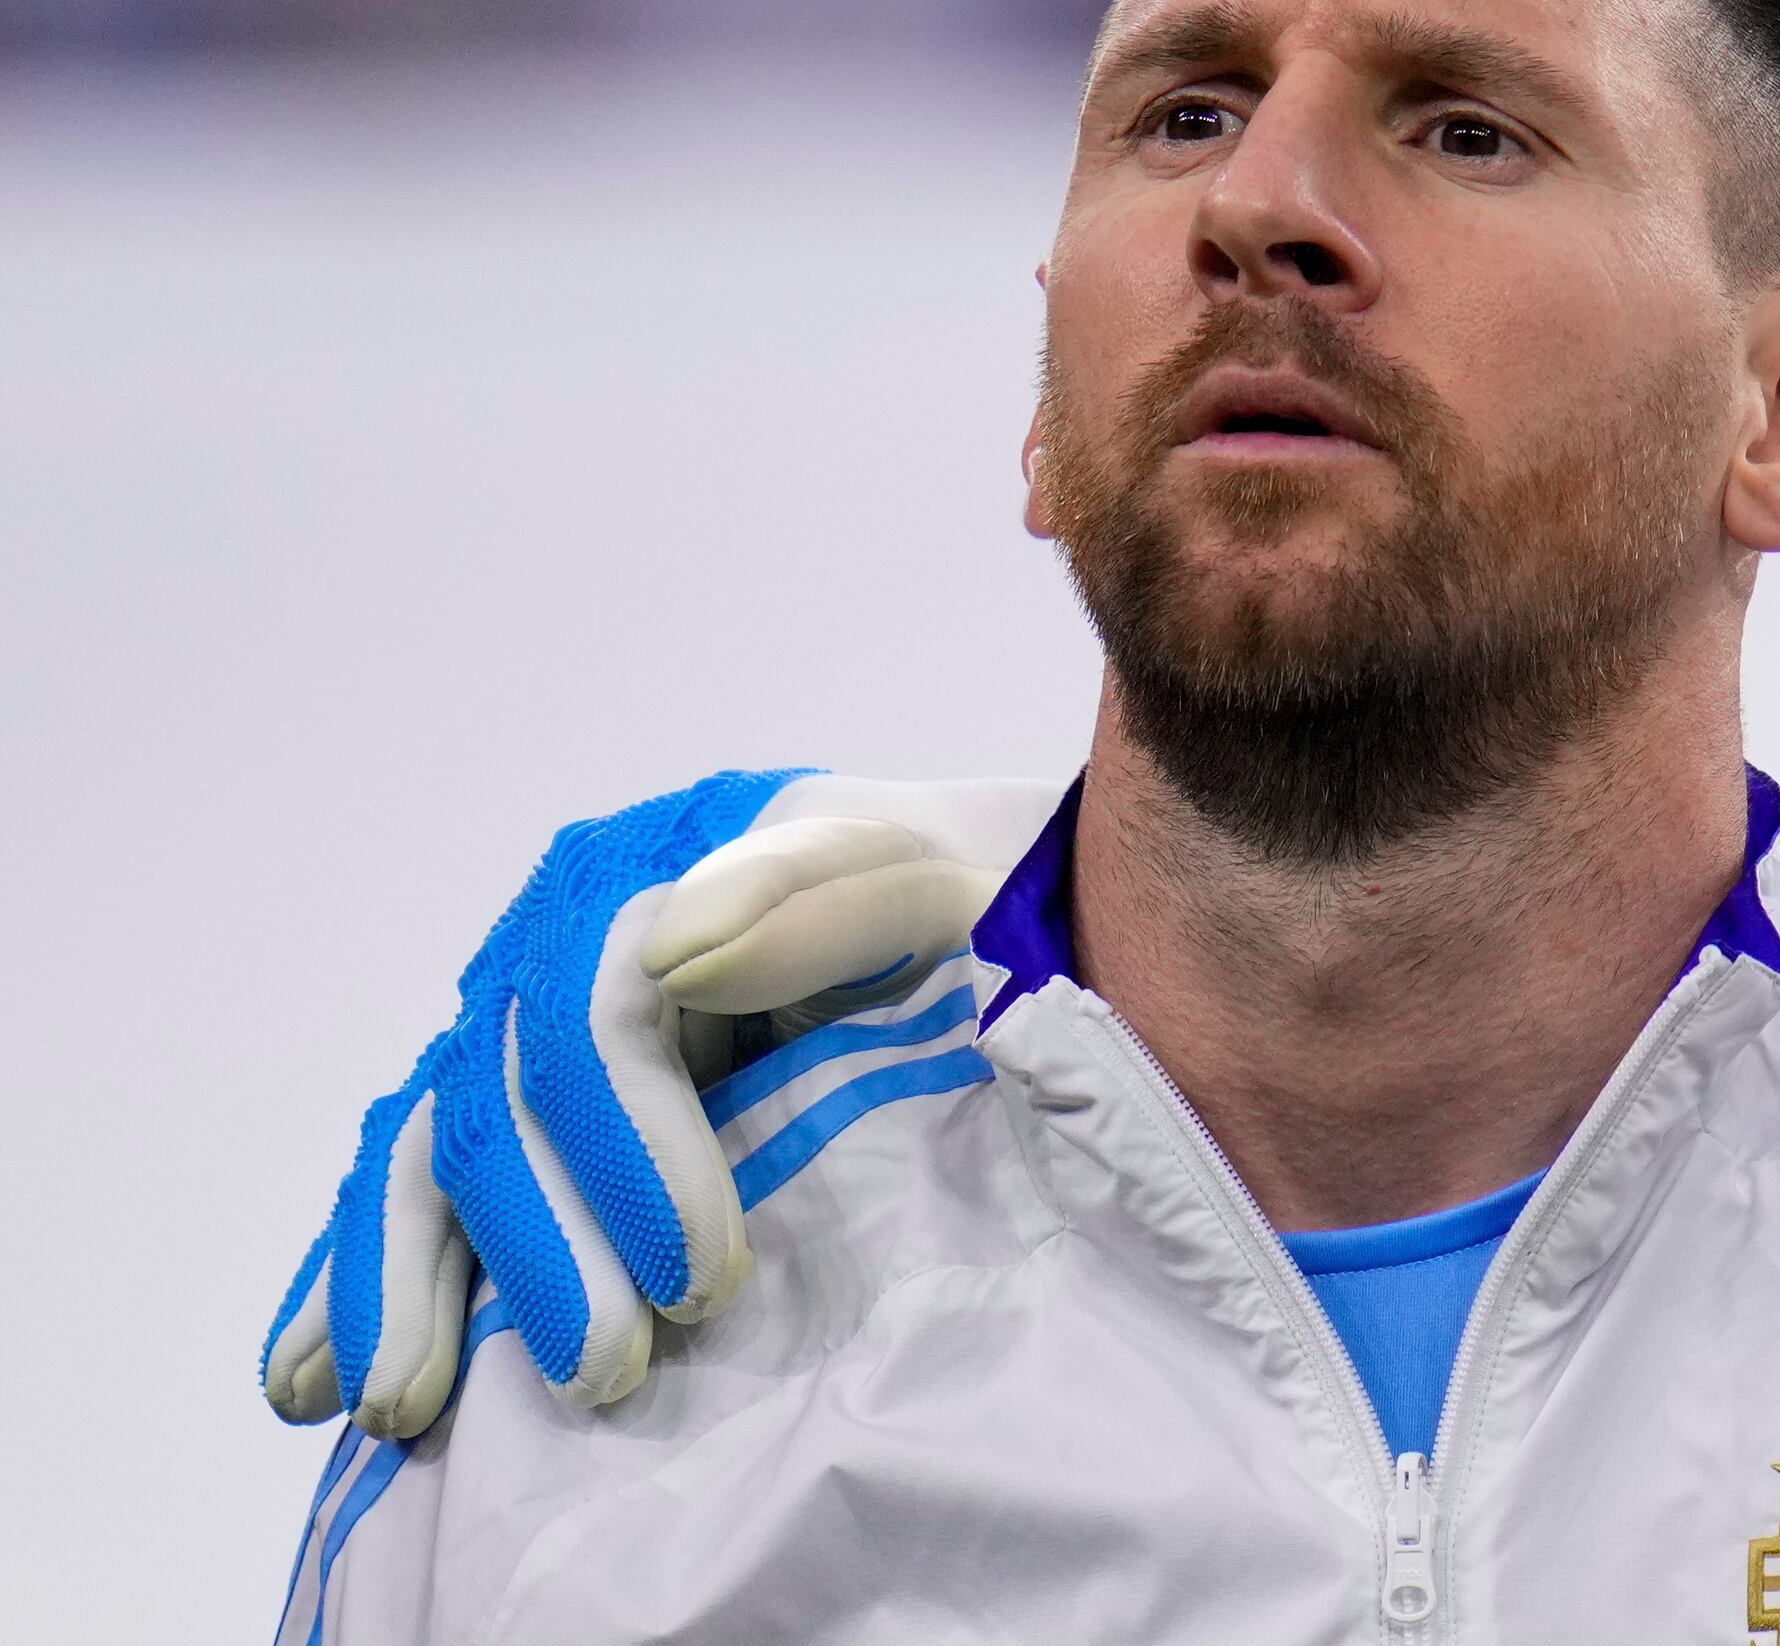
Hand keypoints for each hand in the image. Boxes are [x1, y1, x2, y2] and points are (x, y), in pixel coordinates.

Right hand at [263, 773, 1036, 1437]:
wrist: (968, 917)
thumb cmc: (968, 901)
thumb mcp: (939, 875)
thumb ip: (824, 894)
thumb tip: (676, 947)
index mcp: (656, 872)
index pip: (604, 1016)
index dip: (636, 1152)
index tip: (702, 1273)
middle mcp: (561, 941)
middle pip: (507, 1097)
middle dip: (542, 1251)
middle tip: (608, 1375)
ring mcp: (522, 1021)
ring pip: (432, 1150)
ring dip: (410, 1284)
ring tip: (405, 1410)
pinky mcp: (509, 1099)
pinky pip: (411, 1185)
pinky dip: (353, 1279)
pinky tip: (307, 1379)